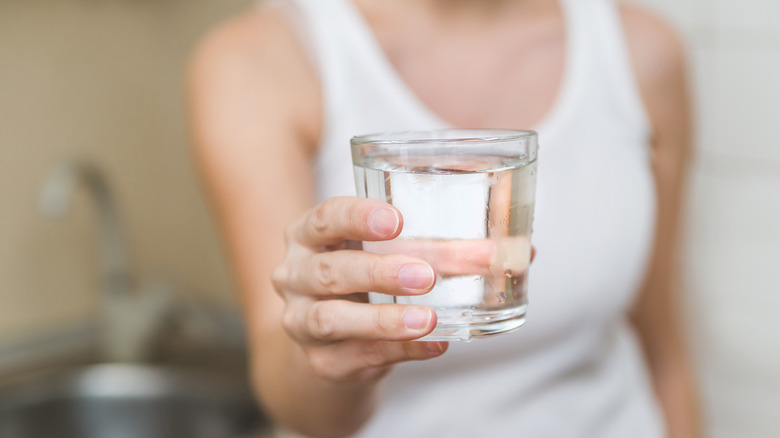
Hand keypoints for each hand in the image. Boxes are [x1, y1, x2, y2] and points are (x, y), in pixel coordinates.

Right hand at [271, 197, 448, 383]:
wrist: (336, 341)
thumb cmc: (365, 281)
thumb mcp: (381, 252)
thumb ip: (432, 245)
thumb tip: (508, 251)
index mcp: (308, 236)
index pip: (324, 218)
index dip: (357, 217)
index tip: (396, 220)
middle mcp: (295, 276)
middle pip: (330, 271)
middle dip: (379, 272)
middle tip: (425, 275)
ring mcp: (301, 321)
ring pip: (332, 319)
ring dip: (384, 319)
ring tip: (428, 318)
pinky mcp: (321, 361)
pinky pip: (357, 357)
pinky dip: (399, 350)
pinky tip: (434, 344)